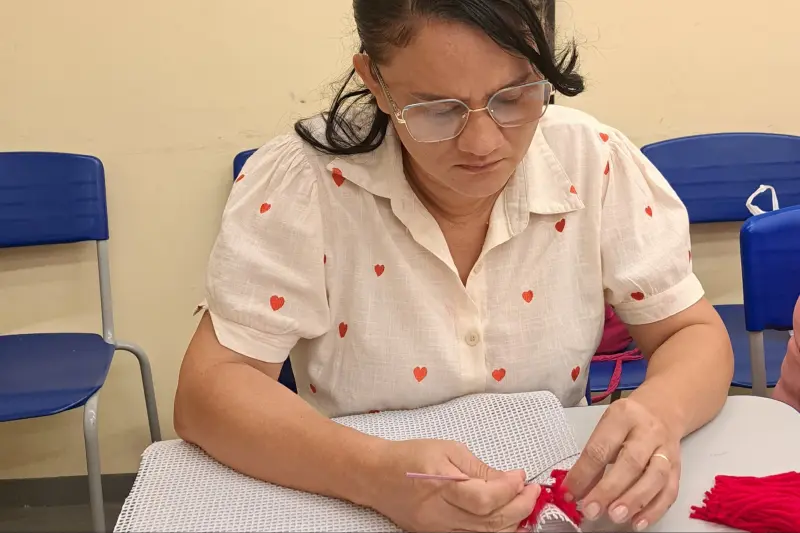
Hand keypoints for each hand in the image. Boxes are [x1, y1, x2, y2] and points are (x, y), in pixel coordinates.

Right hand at [367, 439, 540, 531]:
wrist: (376, 475)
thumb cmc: (410, 456)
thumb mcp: (448, 449)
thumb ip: (480, 468)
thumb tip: (510, 480)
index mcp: (442, 485)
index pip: (485, 499)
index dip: (510, 490)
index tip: (522, 477)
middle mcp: (440, 514)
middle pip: (490, 523)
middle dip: (519, 508)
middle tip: (532, 492)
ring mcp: (438, 530)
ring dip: (511, 523)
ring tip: (523, 505)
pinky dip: (493, 531)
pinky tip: (504, 518)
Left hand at [563, 398, 680, 531]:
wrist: (662, 411)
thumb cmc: (626, 423)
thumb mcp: (605, 428)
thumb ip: (593, 458)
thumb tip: (575, 490)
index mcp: (622, 417)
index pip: (601, 447)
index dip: (584, 473)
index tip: (569, 493)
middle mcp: (647, 432)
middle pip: (631, 462)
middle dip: (609, 490)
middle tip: (591, 510)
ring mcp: (666, 450)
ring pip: (654, 477)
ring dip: (634, 501)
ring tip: (615, 517)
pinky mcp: (677, 468)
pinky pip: (669, 491)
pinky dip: (654, 510)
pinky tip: (638, 522)